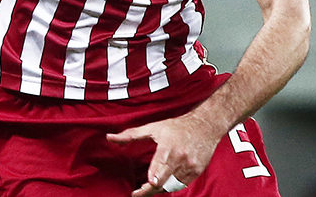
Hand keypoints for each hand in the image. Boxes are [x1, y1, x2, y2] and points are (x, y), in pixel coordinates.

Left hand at [107, 113, 223, 195]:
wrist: (206, 126)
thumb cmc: (177, 126)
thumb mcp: (153, 127)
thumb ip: (130, 135)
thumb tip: (109, 138)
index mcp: (168, 147)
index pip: (159, 169)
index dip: (152, 181)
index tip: (141, 188)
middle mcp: (180, 158)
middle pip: (164, 182)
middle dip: (149, 190)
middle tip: (137, 193)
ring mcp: (190, 166)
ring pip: (172, 186)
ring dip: (159, 189)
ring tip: (148, 187)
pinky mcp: (197, 171)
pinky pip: (181, 184)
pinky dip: (171, 186)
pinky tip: (163, 183)